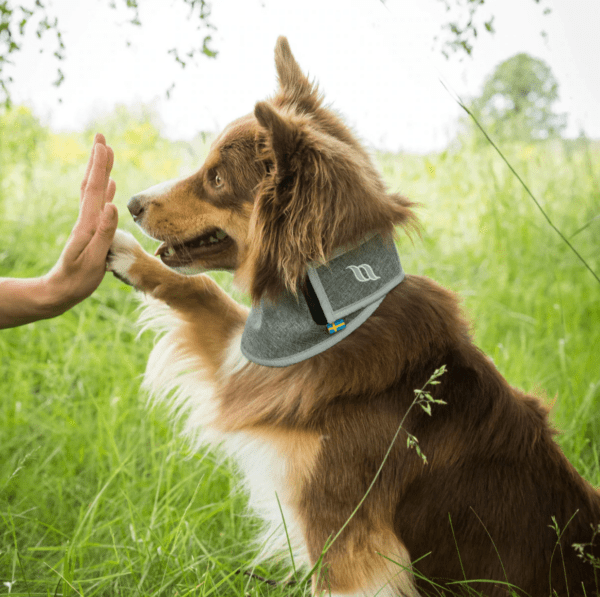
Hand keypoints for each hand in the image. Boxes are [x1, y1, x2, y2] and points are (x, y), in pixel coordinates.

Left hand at [43, 133, 117, 313]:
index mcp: (88, 224)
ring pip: (92, 192)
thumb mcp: (94, 259)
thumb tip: (112, 206)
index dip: (100, 167)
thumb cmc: (78, 279)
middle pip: (91, 185)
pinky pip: (97, 206)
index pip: (94, 190)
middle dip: (97, 161)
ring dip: (99, 172)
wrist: (60, 291)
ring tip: (105, 156)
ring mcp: (87, 225)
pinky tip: (109, 188)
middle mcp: (86, 220)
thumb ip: (104, 233)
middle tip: (101, 139)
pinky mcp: (89, 232)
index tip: (103, 145)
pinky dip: (103, 192)